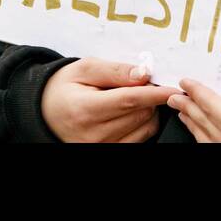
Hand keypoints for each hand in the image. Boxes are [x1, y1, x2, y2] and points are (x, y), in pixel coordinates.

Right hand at [40, 58, 175, 142]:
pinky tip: (133, 113)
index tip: (173, 88)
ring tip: (133, 98)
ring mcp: (100, 147)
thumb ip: (115, 70)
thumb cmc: (65, 87)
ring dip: (148, 111)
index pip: (130, 100)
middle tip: (142, 84)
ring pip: (144, 128)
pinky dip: (143, 124)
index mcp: (85, 109)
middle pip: (140, 114)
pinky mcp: (107, 152)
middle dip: (150, 97)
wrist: (46, 111)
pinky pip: (139, 140)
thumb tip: (143, 73)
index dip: (155, 93)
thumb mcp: (86, 68)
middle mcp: (93, 134)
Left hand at [167, 78, 220, 142]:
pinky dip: (194, 131)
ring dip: (187, 116)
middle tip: (174, 94)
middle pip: (201, 116)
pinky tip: (191, 124)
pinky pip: (203, 142)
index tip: (186, 82)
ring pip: (198, 130)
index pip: (210, 102)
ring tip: (178, 106)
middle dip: (184, 103)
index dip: (196, 91)